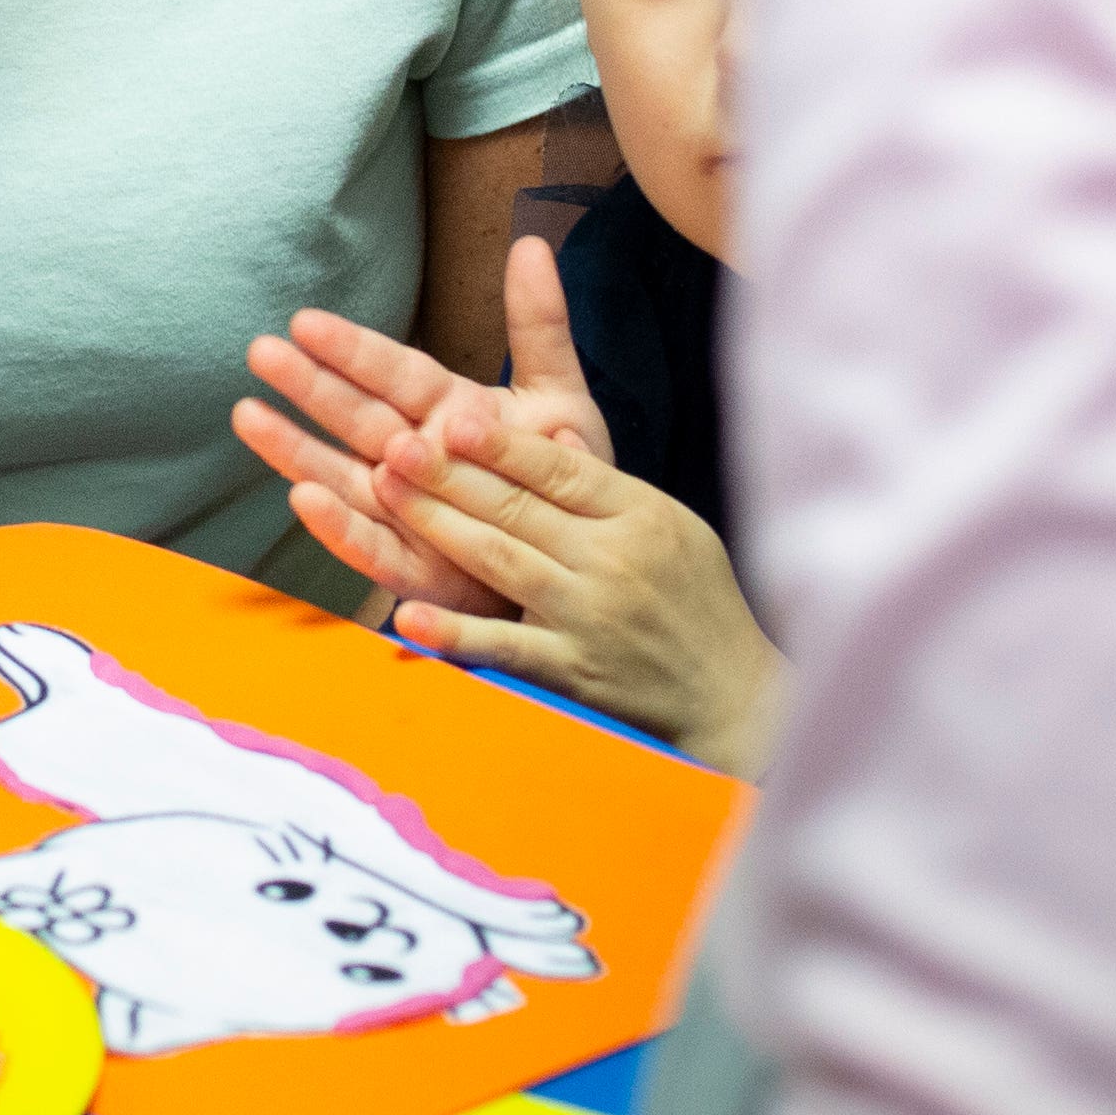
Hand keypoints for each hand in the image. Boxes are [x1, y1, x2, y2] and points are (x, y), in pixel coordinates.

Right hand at [230, 236, 621, 607]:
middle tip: (261, 351)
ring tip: (248, 415)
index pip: (395, 373)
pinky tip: (302, 498)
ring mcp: (407, 511)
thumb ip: (539, 326)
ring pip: (341, 474)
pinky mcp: (412, 568)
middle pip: (356, 415)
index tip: (307, 320)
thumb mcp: (560, 396)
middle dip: (308, 384)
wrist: (582, 563)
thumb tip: (531, 243)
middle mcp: (416, 457)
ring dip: (295, 447)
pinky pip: (370, 547)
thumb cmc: (563, 478)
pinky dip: (337, 526)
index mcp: (448, 410)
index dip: (354, 349)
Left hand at [355, 401, 783, 775]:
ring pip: (499, 560)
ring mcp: (587, 618)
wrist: (731, 696)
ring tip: (384, 488)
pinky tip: (408, 615)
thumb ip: (608, 487)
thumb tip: (554, 439)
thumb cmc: (696, 599)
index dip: (503, 444)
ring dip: (437, 523)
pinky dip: (455, 633)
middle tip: (395, 442)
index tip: (455, 417)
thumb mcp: (671, 523)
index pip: (560, 470)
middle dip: (448, 472)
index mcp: (639, 515)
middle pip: (516, 507)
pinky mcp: (571, 672)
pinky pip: (503, 648)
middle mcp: (611, 562)